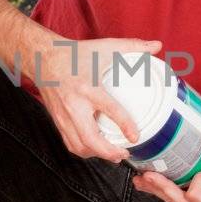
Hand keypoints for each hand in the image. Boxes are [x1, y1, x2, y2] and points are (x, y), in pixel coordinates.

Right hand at [35, 36, 161, 162]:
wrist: (43, 59)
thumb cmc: (74, 55)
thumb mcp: (105, 47)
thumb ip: (132, 46)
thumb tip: (157, 46)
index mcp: (88, 88)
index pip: (108, 108)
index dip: (124, 124)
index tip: (135, 136)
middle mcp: (74, 105)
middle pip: (89, 138)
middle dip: (108, 152)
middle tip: (125, 154)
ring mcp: (64, 116)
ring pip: (78, 146)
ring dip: (97, 155)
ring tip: (114, 155)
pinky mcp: (58, 121)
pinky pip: (70, 143)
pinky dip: (84, 151)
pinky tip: (96, 150)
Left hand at [131, 133, 200, 201]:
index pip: (196, 195)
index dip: (199, 179)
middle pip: (178, 201)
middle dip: (161, 187)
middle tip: (145, 176)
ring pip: (174, 201)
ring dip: (157, 190)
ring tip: (140, 180)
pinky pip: (176, 200)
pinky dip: (163, 190)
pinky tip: (149, 184)